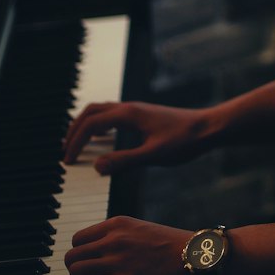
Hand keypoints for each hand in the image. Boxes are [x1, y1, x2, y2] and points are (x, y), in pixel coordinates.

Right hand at [62, 101, 211, 173]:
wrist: (208, 127)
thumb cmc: (184, 140)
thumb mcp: (153, 155)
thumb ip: (124, 161)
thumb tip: (97, 167)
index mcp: (128, 115)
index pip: (91, 125)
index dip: (76, 142)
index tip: (68, 161)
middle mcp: (129, 108)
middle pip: (90, 112)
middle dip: (74, 130)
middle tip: (65, 152)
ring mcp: (136, 110)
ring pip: (101, 110)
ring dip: (85, 125)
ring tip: (76, 144)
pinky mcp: (143, 115)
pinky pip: (113, 114)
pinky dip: (100, 124)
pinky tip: (103, 138)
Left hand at [65, 215, 201, 274]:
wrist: (199, 259)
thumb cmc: (180, 248)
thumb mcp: (147, 231)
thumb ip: (125, 239)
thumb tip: (111, 257)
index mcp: (119, 224)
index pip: (80, 238)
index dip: (80, 255)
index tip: (85, 265)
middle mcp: (114, 239)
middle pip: (73, 255)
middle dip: (75, 271)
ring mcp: (117, 261)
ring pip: (76, 271)